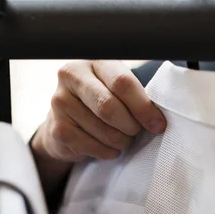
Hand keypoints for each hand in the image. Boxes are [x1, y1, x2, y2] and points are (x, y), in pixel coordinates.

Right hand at [32, 60, 166, 167]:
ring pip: (103, 130)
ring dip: (121, 141)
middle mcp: (72, 76)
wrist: (65, 120)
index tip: (157, 124)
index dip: (143, 106)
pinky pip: (92, 146)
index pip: (122, 82)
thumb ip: (135, 96)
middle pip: (109, 107)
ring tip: (123, 140)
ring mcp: (59, 102)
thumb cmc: (100, 101)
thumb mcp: (116, 89)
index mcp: (94, 61)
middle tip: (137, 132)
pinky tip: (109, 147)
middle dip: (131, 126)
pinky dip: (108, 152)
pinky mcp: (56, 128)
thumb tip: (157, 121)